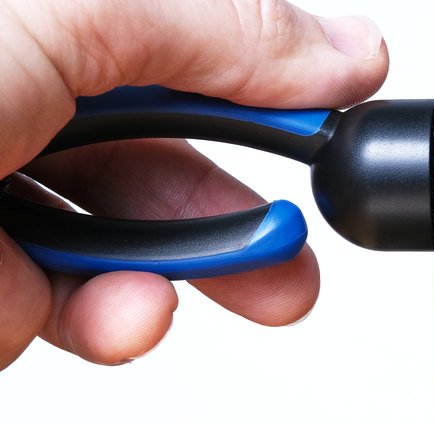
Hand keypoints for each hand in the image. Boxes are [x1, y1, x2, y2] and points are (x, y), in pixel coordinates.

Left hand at [0, 0, 387, 368]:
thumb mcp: (60, 13)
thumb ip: (214, 27)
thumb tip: (344, 51)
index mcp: (43, 28)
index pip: (176, 65)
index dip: (259, 103)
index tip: (326, 138)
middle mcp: (8, 105)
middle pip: (149, 170)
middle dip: (229, 229)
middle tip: (286, 263)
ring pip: (104, 258)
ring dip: (152, 289)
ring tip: (152, 306)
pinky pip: (48, 318)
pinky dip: (95, 326)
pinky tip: (104, 317)